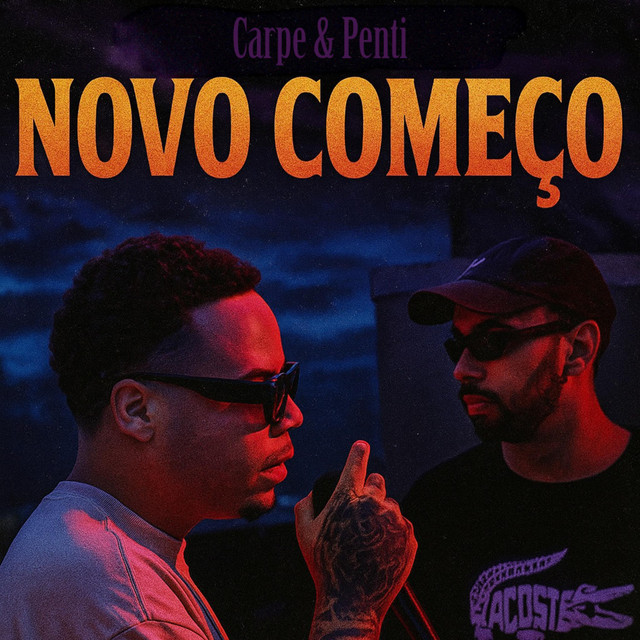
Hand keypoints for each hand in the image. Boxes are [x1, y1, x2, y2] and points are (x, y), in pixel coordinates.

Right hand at [295, 441, 416, 639]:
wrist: (353, 602)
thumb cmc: (324, 565)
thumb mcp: (304, 534)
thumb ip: (304, 506)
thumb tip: (311, 492)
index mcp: (347, 497)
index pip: (356, 463)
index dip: (358, 452)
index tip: (362, 445)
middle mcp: (373, 503)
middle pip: (378, 480)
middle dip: (370, 489)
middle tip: (361, 511)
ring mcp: (394, 520)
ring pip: (390, 505)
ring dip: (381, 515)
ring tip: (368, 540)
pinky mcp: (409, 536)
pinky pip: (401, 525)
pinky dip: (392, 533)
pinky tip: (379, 551)